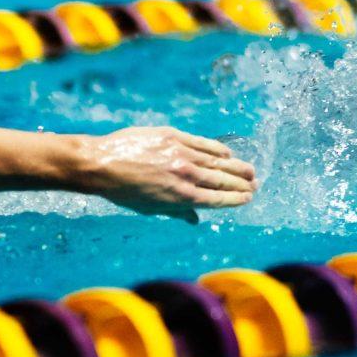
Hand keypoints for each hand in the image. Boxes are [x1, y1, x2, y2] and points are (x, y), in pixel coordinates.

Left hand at [72, 125, 256, 220]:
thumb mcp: (149, 208)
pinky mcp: (174, 136)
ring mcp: (181, 154)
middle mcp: (186, 175)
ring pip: (217, 161)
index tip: (247, 198)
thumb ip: (176, 212)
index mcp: (181, 197)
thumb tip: (195, 220)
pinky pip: (202, 143)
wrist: (101, 164)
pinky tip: (227, 154)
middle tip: (255, 185)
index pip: (217, 199)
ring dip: (236, 167)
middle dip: (241, 184)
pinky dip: (217, 149)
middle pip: (222, 180)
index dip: (235, 199)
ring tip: (249, 170)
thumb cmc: (122, 191)